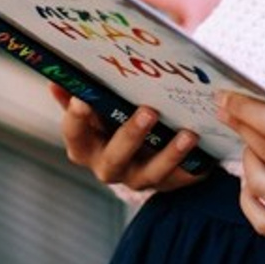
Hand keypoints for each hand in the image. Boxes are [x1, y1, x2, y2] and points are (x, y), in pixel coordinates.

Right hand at [52, 86, 202, 192]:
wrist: (135, 150)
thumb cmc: (109, 118)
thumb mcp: (92, 107)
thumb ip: (76, 93)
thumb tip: (58, 80)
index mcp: (84, 145)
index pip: (74, 133)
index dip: (76, 118)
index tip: (83, 98)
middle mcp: (107, 165)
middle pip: (114, 158)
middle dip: (131, 135)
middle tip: (149, 111)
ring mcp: (135, 177)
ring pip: (151, 173)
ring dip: (169, 154)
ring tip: (188, 134)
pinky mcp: (163, 183)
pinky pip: (179, 180)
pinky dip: (192, 169)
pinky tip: (207, 156)